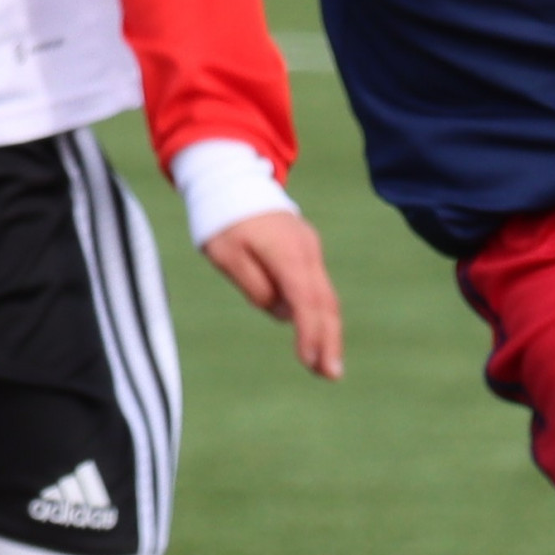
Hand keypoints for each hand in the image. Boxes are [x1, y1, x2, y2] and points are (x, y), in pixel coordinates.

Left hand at [197, 207, 344, 379]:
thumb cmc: (222, 220)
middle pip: (325, 302)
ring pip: (326, 296)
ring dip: (328, 331)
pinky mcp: (306, 250)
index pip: (304, 301)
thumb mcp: (225, 255)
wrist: (232, 179)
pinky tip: (316, 338)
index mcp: (286, 253)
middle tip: (332, 375)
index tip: (310, 362)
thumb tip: (281, 312)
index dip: (309, 333)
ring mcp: (310, 249)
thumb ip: (253, 285)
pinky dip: (319, 313)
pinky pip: (317, 287)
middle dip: (329, 340)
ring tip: (326, 366)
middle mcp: (306, 251)